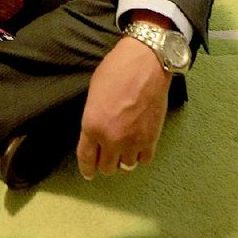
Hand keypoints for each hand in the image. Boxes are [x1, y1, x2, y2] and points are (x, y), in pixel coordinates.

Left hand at [76, 36, 170, 178]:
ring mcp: (133, 141)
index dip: (87, 169)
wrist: (146, 64)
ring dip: (124, 160)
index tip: (89, 174)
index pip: (86, 159)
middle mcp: (111, 139)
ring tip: (124, 150)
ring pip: (126, 166)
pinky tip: (139, 146)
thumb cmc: (116, 70)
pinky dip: (141, 155)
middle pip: (107, 167)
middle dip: (106, 162)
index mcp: (92, 126)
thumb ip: (94, 118)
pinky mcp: (151, 139)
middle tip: (108, 155)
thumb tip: (97, 130)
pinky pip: (144, 159)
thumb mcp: (94, 93)